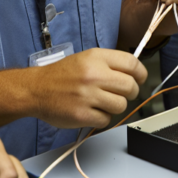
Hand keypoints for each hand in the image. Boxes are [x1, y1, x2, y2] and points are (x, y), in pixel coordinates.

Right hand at [31, 48, 146, 129]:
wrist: (36, 89)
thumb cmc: (63, 74)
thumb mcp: (87, 58)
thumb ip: (110, 63)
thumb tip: (135, 73)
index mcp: (96, 57)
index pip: (132, 64)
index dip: (141, 73)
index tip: (141, 79)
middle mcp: (93, 75)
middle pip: (130, 87)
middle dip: (131, 92)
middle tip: (123, 94)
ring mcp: (87, 95)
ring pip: (121, 105)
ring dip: (116, 106)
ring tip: (103, 102)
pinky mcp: (82, 114)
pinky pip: (106, 120)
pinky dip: (102, 118)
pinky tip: (92, 110)